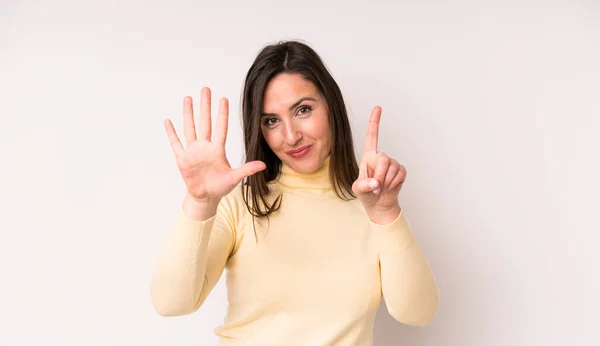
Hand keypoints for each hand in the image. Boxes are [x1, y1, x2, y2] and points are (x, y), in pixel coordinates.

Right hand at [164, 87, 265, 201]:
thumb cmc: (220, 186)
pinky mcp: (182, 159)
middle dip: (205, 106)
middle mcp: (205, 147)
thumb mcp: (234, 178)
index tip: (224, 99)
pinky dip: (171, 133)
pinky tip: (168, 121)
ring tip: (188, 98)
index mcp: (217, 150)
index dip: (222, 114)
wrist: (205, 197)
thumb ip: (247, 170)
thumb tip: (263, 165)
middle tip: (206, 89)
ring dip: (188, 114)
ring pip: (190, 128)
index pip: (221, 127)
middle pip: (204, 122)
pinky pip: (176, 143)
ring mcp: (192, 151)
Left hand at [352, 106, 406, 212]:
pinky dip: (394, 183)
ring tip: (381, 188)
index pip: (371, 136)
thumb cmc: (366, 194)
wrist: (379, 204)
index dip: (374, 122)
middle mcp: (380, 157)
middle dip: (380, 174)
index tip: (378, 108)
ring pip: (392, 168)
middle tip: (376, 186)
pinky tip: (389, 187)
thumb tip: (375, 182)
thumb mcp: (358, 190)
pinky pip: (399, 174)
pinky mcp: (401, 170)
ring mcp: (392, 163)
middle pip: (384, 158)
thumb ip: (364, 185)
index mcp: (368, 156)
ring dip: (386, 181)